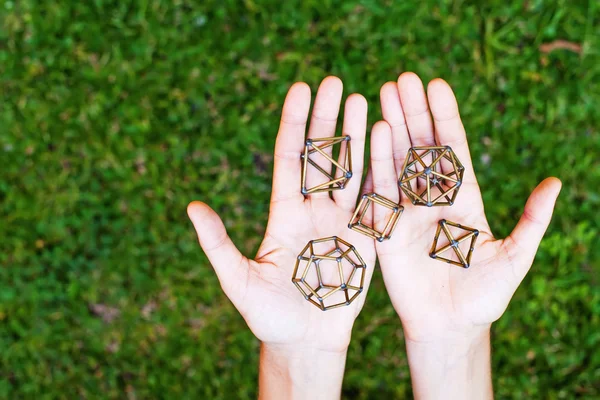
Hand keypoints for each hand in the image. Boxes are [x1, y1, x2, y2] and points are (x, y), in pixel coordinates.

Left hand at [187, 77, 375, 398]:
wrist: (305, 342)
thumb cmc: (269, 317)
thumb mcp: (240, 281)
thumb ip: (218, 244)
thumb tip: (192, 207)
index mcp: (284, 214)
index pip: (289, 158)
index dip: (294, 123)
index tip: (300, 89)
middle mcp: (312, 210)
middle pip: (320, 155)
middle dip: (325, 119)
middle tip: (332, 81)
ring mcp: (339, 222)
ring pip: (350, 170)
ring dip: (356, 135)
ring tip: (361, 98)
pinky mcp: (364, 238)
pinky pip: (374, 199)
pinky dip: (381, 171)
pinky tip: (387, 143)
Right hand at [371, 72, 560, 397]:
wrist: (447, 326)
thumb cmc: (484, 296)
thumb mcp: (515, 257)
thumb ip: (532, 221)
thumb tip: (556, 184)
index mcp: (463, 200)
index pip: (453, 149)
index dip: (445, 117)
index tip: (435, 85)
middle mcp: (432, 199)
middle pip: (421, 146)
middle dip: (413, 112)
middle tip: (402, 78)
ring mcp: (407, 211)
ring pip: (397, 160)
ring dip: (391, 126)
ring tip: (382, 93)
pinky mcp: (386, 228)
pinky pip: (379, 190)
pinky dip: (375, 161)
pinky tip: (371, 132)